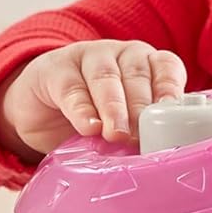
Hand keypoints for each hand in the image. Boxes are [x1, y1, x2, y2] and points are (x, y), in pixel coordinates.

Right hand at [0, 40, 187, 158]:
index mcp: (145, 65)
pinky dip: (81, 109)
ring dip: (114, 107)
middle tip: (140, 136)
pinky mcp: (55, 70)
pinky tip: (88, 126)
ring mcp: (87, 57)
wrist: (39, 111)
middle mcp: (120, 55)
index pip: (166, 67)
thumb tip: (160, 157)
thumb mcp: (122, 125)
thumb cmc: (92, 118)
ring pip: (106, 77)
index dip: (170, 87)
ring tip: (116, 134)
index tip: (171, 110)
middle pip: (137, 74)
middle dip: (141, 107)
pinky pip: (71, 88)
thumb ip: (141, 132)